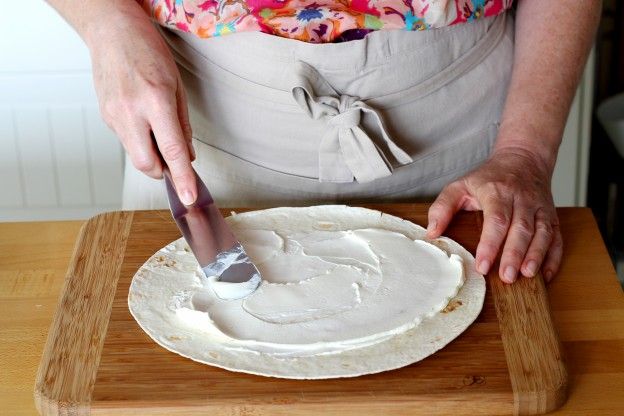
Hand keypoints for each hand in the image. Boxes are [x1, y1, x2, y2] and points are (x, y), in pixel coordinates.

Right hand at [87, 7, 196, 203]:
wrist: (111, 32)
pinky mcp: (105, 117)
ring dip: (151, 155)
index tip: (188, 197)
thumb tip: (188, 157)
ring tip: (158, 131)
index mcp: (155, 102)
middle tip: (174, 160)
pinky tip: (143, 119)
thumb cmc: (148, 52)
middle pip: (148, 165)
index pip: (171, 152)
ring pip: (135, 155)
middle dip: (163, 171)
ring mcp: (114, 116)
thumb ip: (182, 126)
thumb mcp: (177, 85)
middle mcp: (131, 112)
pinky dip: (140, 140)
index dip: (182, 179)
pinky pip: (127, 140)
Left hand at [426, 147, 561, 282]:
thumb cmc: (488, 177)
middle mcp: (521, 199)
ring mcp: (539, 207)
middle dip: (514, 254)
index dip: (490, 244)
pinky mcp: (551, 215)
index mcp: (497, 191)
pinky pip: (556, 236)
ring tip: (527, 275)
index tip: (483, 265)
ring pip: (542, 232)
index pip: (496, 219)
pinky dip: (553, 256)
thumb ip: (443, 207)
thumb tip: (432, 232)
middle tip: (507, 276)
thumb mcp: (460, 185)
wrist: (524, 158)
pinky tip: (545, 275)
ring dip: (536, 255)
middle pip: (521, 228)